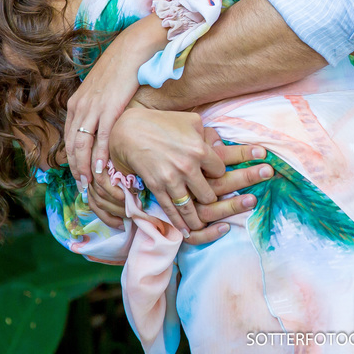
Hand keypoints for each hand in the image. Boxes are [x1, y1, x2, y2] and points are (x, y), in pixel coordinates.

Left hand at [65, 15, 167, 203]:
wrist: (131, 51)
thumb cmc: (120, 70)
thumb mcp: (101, 89)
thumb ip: (97, 106)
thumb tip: (101, 123)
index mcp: (76, 103)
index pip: (69, 138)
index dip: (71, 159)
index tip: (77, 174)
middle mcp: (80, 107)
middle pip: (72, 145)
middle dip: (76, 168)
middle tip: (81, 187)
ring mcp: (93, 109)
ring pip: (83, 145)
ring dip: (84, 167)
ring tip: (89, 183)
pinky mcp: (109, 109)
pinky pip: (101, 138)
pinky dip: (99, 156)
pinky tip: (101, 169)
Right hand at [109, 110, 271, 240]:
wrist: (130, 130)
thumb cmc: (163, 122)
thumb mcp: (191, 121)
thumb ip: (209, 134)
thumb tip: (223, 144)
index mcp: (200, 149)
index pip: (220, 171)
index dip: (218, 175)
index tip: (214, 176)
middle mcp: (188, 167)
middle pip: (208, 194)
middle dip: (211, 199)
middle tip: (209, 200)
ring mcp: (171, 179)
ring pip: (190, 208)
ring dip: (197, 220)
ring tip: (202, 226)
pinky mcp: (157, 187)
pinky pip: (170, 210)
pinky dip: (179, 223)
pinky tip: (186, 231)